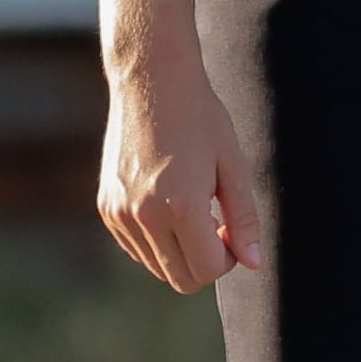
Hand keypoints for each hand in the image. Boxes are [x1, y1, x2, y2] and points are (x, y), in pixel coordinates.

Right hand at [98, 53, 263, 291]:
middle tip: (214, 221)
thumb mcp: (233, 164)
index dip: (228, 259)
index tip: (230, 229)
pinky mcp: (107, 208)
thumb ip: (245, 218)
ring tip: (190, 206)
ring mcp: (120, 213)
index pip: (208, 271)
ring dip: (180, 251)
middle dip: (205, 261)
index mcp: (181, 205)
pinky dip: (156, 240)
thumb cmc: (201, 118)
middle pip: (181, 279)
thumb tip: (254, 264)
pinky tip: (167, 201)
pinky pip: (136, 249)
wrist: (152, 81)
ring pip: (157, 268)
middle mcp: (144, 215)